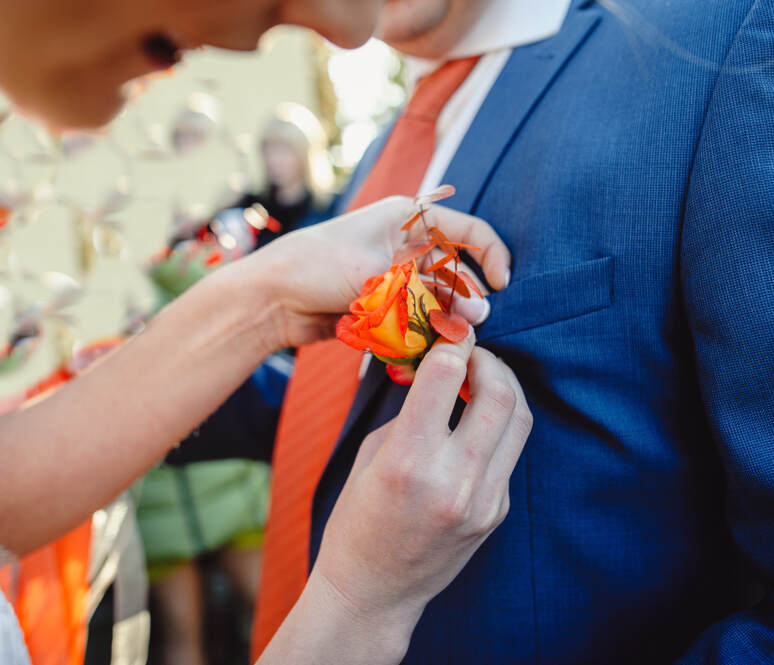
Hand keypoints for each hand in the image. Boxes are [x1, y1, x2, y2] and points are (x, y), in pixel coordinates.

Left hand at [250, 196, 510, 348]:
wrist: (271, 297)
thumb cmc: (319, 267)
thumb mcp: (380, 274)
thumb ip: (430, 293)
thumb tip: (480, 313)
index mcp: (408, 217)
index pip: (470, 230)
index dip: (492, 256)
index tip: (503, 286)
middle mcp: (406, 243)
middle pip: (458, 268)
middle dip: (468, 296)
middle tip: (470, 322)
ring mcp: (395, 273)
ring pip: (439, 296)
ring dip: (447, 316)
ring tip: (448, 337)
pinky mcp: (385, 302)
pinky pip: (418, 315)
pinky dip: (426, 328)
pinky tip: (428, 343)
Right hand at [310, 329, 532, 637]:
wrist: (374, 593)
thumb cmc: (357, 521)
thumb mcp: (370, 456)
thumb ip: (410, 410)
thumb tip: (438, 367)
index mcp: (408, 461)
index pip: (446, 376)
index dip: (451, 342)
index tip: (449, 332)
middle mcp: (454, 480)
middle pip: (499, 393)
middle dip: (488, 361)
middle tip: (471, 355)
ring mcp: (484, 500)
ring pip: (518, 420)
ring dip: (503, 388)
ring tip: (480, 380)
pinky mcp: (497, 512)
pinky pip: (508, 453)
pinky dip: (495, 426)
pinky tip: (474, 424)